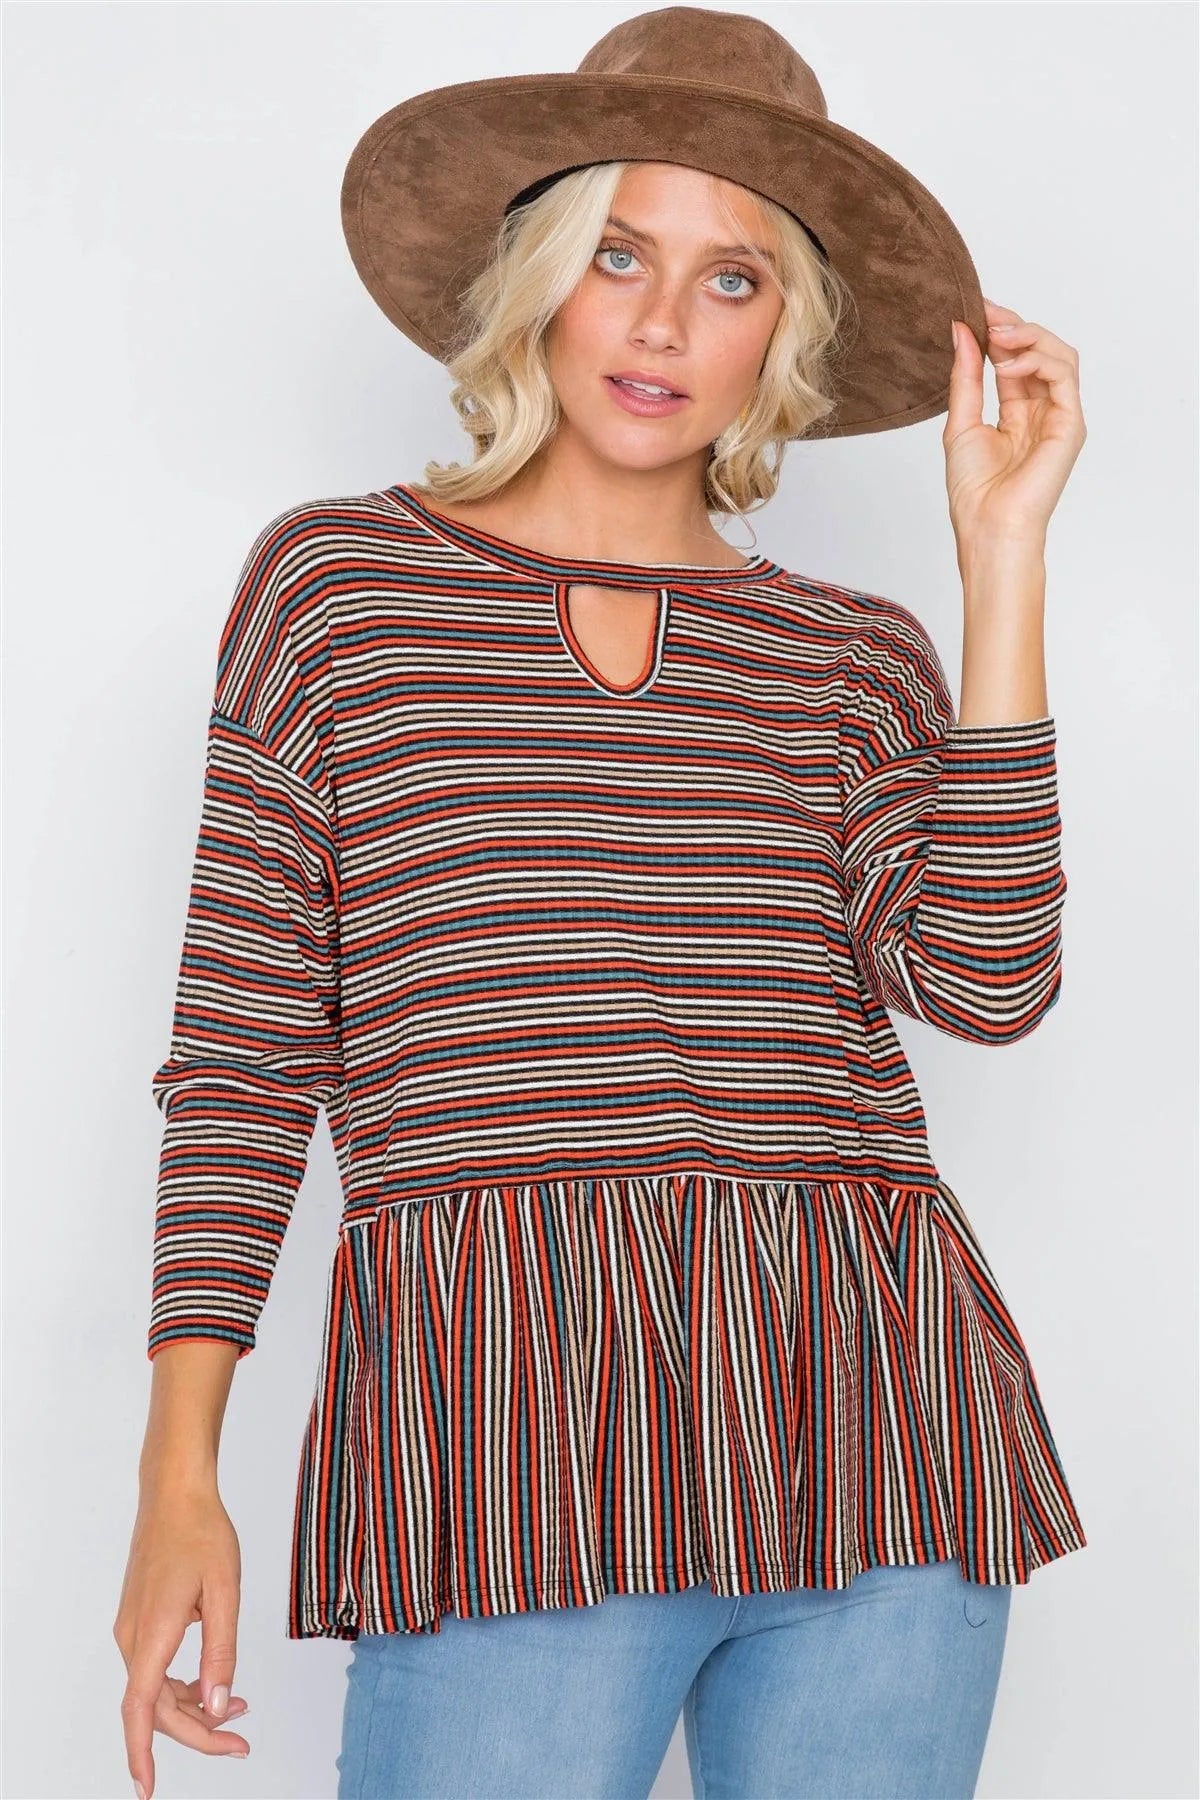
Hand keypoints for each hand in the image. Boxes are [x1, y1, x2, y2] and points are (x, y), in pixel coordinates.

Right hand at [114, 1485, 250, 1798]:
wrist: (175, 1492)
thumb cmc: (202, 1532)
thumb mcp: (225, 1591)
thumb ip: (222, 1652)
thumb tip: (218, 1704)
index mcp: (152, 1634)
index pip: (141, 1710)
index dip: (143, 1754)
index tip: (149, 1790)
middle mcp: (133, 1638)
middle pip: (157, 1708)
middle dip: (198, 1732)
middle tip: (241, 1743)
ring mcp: (133, 1629)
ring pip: (157, 1690)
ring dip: (194, 1709)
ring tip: (240, 1711)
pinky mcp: (141, 1620)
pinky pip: (156, 1669)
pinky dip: (184, 1685)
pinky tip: (214, 1683)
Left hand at [944, 298, 1086, 549]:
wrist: (988, 527)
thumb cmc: (974, 491)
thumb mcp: (960, 422)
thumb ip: (965, 376)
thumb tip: (962, 331)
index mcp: (1017, 412)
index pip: (1015, 358)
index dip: (999, 331)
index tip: (975, 309)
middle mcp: (1042, 411)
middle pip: (1041, 350)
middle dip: (1014, 326)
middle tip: (986, 313)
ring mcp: (1060, 417)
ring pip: (1059, 355)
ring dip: (1029, 337)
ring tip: (998, 336)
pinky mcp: (1071, 424)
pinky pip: (1064, 375)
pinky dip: (1037, 361)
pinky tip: (1007, 365)